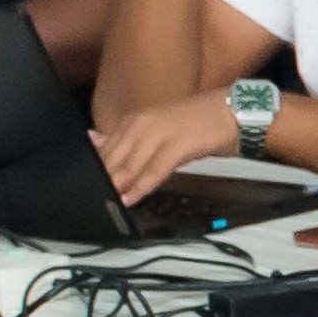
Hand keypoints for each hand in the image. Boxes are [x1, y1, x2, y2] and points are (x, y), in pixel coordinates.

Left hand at [94, 90, 245, 201]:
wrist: (232, 112)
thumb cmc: (195, 124)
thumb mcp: (156, 129)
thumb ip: (127, 138)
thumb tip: (93, 141)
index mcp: (135, 120)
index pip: (105, 149)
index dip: (95, 171)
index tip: (84, 189)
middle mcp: (143, 123)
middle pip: (113, 158)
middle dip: (103, 181)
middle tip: (91, 202)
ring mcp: (160, 133)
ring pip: (130, 164)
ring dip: (117, 185)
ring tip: (106, 204)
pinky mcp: (179, 144)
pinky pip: (155, 169)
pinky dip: (141, 186)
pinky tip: (131, 199)